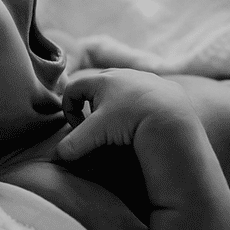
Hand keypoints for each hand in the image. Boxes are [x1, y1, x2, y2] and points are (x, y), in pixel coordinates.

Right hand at [55, 68, 200, 160]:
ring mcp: (144, 78)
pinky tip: (145, 121)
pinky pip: (146, 93)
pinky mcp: (164, 86)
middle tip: (98, 125)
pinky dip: (140, 105)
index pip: (73, 87)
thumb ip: (75, 143)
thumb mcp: (98, 132)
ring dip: (116, 104)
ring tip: (122, 124)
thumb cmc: (130, 120)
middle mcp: (123, 74)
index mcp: (102, 80)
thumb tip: (58, 156)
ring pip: (123, 87)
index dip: (69, 108)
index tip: (78, 127)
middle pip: (97, 84)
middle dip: (92, 104)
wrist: (172, 118)